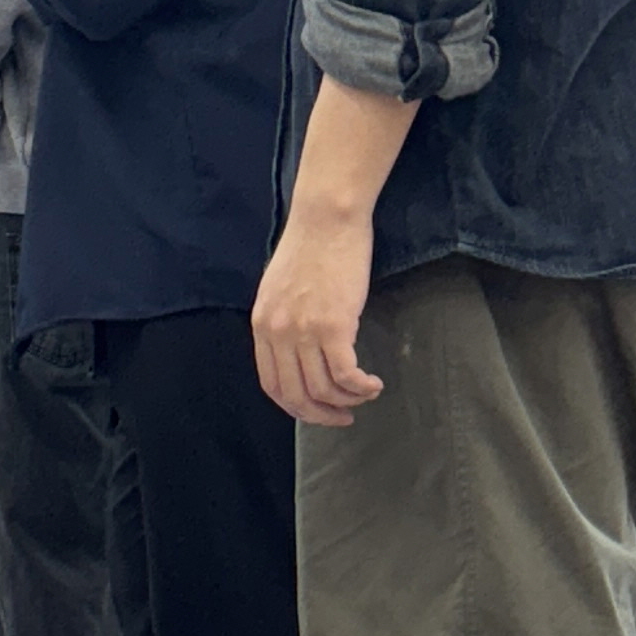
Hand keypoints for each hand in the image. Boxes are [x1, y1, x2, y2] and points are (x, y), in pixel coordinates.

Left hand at [252, 201, 386, 428]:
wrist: (326, 218)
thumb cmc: (310, 247)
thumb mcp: (280, 289)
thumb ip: (283, 321)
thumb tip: (297, 351)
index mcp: (262, 326)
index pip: (271, 384)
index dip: (295, 406)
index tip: (316, 411)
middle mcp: (278, 333)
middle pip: (295, 395)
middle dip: (321, 415)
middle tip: (343, 417)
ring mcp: (304, 330)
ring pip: (324, 389)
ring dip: (348, 401)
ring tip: (365, 394)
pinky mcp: (334, 325)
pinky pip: (346, 374)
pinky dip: (361, 387)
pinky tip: (373, 384)